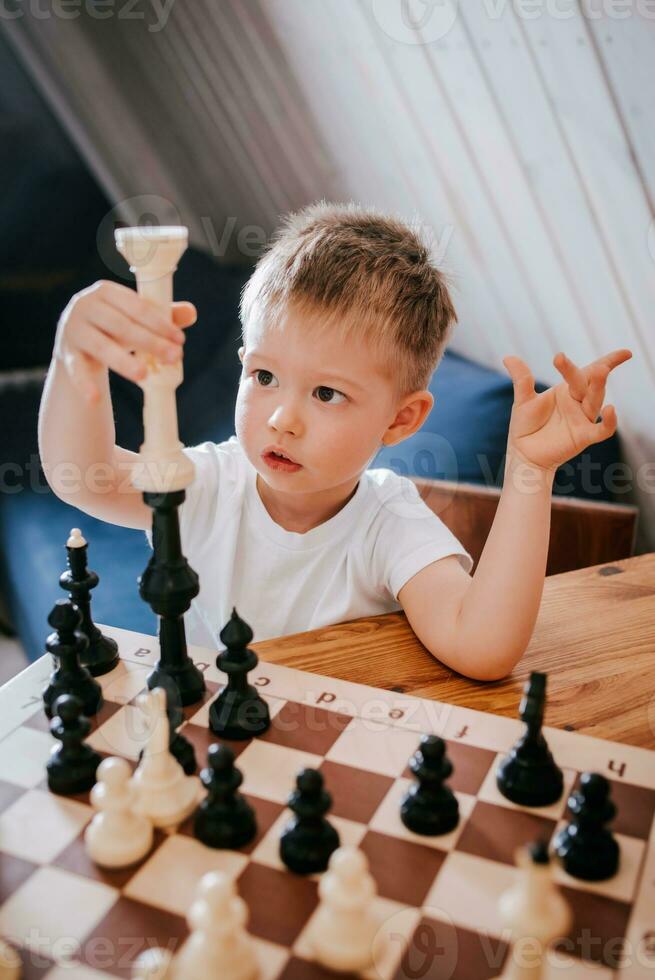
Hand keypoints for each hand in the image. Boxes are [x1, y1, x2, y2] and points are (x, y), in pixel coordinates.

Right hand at [53, 280, 195, 404]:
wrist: (75, 340)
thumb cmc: (113, 325)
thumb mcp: (135, 318)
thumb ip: (162, 315)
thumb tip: (192, 312)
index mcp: (105, 291)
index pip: (136, 306)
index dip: (159, 322)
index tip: (180, 339)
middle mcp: (85, 306)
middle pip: (121, 326)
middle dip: (150, 342)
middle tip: (175, 357)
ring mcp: (74, 330)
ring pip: (102, 347)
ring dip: (123, 362)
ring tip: (144, 375)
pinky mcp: (66, 354)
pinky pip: (77, 370)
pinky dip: (85, 385)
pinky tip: (95, 399)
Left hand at [502, 348, 632, 472]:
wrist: (524, 455)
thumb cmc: (526, 427)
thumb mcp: (523, 401)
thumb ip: (521, 379)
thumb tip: (508, 357)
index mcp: (568, 390)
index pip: (590, 371)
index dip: (609, 361)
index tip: (625, 353)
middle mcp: (579, 402)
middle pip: (589, 384)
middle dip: (595, 372)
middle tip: (597, 364)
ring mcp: (583, 419)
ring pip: (595, 401)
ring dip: (598, 388)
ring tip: (600, 372)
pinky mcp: (584, 436)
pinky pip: (602, 429)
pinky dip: (609, 421)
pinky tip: (610, 410)